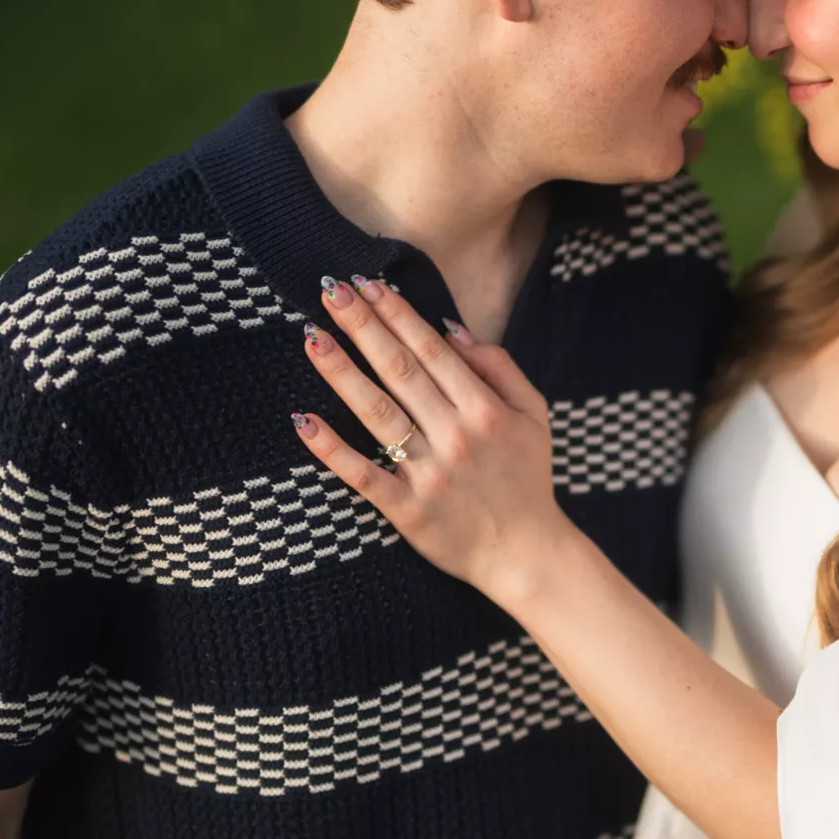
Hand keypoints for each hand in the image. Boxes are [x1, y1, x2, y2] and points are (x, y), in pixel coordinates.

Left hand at [291, 275, 575, 601]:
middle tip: (330, 291)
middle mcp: (456, 436)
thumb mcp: (534, 414)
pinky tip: (304, 421)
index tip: (368, 283)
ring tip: (313, 337)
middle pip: (400, 371)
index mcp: (485, 409)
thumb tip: (451, 328)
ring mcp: (429, 474)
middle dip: (363, 327)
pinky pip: (363, 475)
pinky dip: (332, 449)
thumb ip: (499, 367)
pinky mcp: (408, 511)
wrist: (527, 554)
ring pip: (378, 413)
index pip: (432, 350)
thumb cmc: (527, 478)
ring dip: (342, 373)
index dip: (397, 314)